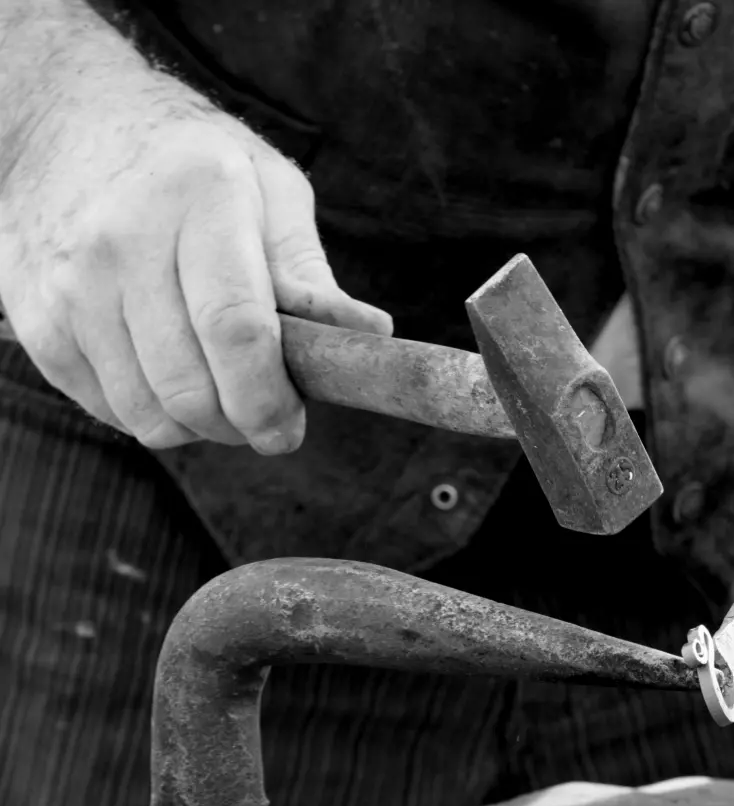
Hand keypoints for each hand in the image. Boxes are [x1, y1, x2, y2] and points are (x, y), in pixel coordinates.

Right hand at [0, 72, 391, 454]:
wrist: (65, 126)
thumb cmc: (190, 166)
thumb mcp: (268, 190)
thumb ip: (309, 271)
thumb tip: (370, 333)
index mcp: (198, 198)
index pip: (236, 329)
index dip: (269, 398)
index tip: (289, 427)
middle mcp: (122, 241)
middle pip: (191, 386)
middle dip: (241, 424)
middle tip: (265, 418)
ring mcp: (70, 285)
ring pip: (148, 413)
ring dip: (198, 427)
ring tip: (220, 391)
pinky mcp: (38, 322)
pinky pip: (110, 410)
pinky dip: (152, 414)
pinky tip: (169, 374)